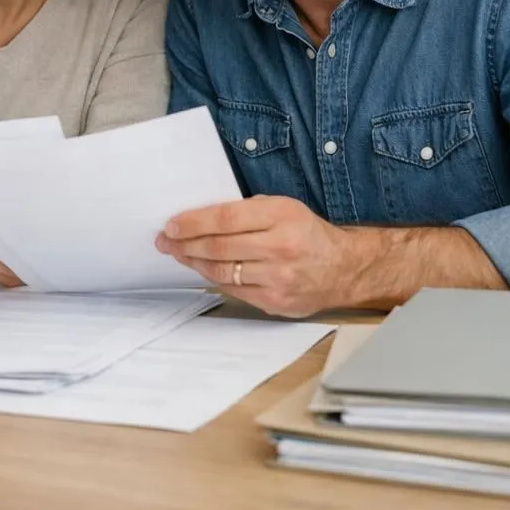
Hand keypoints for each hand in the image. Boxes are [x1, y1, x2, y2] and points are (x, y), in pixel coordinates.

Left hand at [155, 196, 353, 317]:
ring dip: (194, 263)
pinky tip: (203, 269)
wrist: (344, 268)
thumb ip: (247, 211)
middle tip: (165, 240)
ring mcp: (278, 278)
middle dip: (185, 244)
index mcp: (282, 216)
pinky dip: (214, 279)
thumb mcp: (284, 208)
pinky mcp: (275, 301)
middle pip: (219, 247)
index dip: (193, 222)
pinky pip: (234, 290)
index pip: (225, 217)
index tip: (172, 224)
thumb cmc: (308, 233)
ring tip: (179, 254)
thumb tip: (202, 218)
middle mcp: (280, 247)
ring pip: (222, 271)